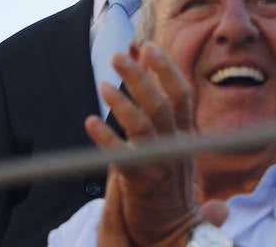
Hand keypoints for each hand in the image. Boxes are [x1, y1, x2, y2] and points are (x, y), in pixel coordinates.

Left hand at [87, 41, 202, 246]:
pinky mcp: (143, 184)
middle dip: (141, 76)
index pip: (182, 94)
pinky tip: (90, 123)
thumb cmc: (169, 190)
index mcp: (185, 136)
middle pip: (162, 103)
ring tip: (103, 84)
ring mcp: (162, 164)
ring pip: (145, 124)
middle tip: (118, 55)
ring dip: (123, 102)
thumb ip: (164, 122)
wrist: (174, 234)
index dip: (166, 68)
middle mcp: (177, 146)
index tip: (148, 46)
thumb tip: (156, 90)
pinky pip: (124, 157)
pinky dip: (107, 138)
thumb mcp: (175, 151)